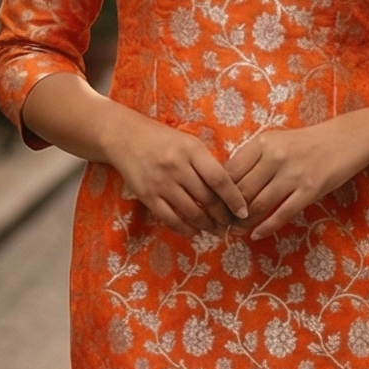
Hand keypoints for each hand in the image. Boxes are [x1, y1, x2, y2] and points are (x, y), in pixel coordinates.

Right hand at [102, 106, 249, 238]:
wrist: (124, 137)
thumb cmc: (162, 139)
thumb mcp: (188, 143)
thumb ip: (206, 163)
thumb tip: (230, 191)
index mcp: (191, 150)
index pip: (219, 179)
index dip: (234, 198)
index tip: (244, 211)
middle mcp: (177, 167)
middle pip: (207, 199)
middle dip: (223, 216)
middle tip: (232, 224)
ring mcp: (161, 183)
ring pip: (191, 212)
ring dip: (207, 225)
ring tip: (217, 230)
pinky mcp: (147, 196)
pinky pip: (170, 218)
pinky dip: (185, 229)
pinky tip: (195, 232)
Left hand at [225, 115, 368, 238]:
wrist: (347, 139)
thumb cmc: (307, 142)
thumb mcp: (277, 141)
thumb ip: (254, 158)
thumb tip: (228, 183)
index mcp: (263, 143)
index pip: (231, 171)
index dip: (219, 191)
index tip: (214, 205)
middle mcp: (275, 157)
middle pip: (242, 191)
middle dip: (229, 211)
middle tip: (222, 224)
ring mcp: (293, 174)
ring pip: (259, 205)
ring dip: (245, 222)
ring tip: (237, 231)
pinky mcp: (310, 190)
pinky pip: (282, 214)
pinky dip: (266, 227)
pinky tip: (256, 235)